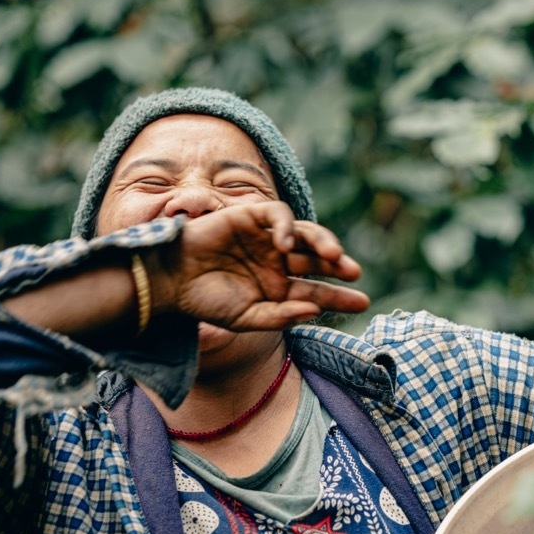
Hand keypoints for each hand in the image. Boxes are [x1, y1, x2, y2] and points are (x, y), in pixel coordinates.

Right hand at [149, 202, 369, 329]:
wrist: (170, 279)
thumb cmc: (205, 302)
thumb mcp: (245, 318)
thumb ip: (280, 318)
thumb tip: (313, 312)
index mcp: (278, 290)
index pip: (317, 293)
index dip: (340, 297)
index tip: (362, 303)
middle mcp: (277, 263)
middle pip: (318, 261)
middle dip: (338, 265)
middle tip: (353, 272)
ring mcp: (265, 239)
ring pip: (306, 235)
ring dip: (323, 242)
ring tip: (334, 256)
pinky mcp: (250, 217)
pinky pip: (278, 215)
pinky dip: (287, 226)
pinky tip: (285, 243)